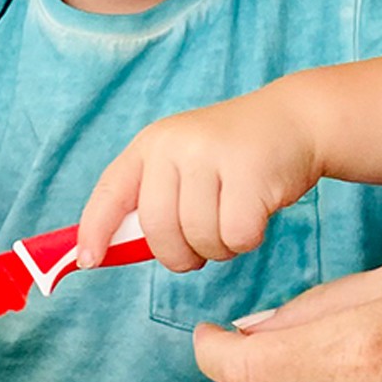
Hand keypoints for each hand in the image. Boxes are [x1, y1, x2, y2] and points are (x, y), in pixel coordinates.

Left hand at [77, 83, 320, 270]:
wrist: (294, 121)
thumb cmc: (232, 159)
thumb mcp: (183, 166)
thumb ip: (152, 202)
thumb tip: (108, 252)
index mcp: (150, 145)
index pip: (110, 192)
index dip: (94, 230)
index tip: (87, 260)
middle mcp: (173, 145)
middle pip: (157, 229)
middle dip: (178, 255)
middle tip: (198, 250)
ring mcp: (210, 154)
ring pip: (198, 237)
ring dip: (218, 248)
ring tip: (232, 221)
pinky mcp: (249, 169)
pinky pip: (236, 235)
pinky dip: (247, 240)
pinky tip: (256, 215)